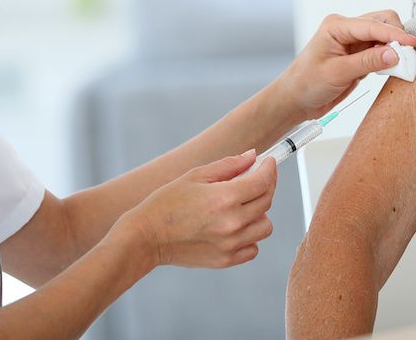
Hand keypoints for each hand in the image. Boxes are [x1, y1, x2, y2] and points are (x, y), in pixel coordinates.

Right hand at [125, 150, 277, 269]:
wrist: (146, 237)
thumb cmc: (167, 202)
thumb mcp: (196, 175)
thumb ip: (229, 165)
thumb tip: (253, 156)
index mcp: (224, 198)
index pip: (263, 181)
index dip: (269, 169)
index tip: (269, 162)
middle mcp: (232, 222)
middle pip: (267, 201)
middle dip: (265, 186)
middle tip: (254, 179)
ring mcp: (230, 244)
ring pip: (265, 226)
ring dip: (259, 213)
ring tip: (241, 206)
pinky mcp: (225, 260)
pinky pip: (253, 248)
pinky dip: (249, 237)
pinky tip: (235, 227)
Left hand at [276, 11, 415, 120]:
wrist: (296, 100)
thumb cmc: (307, 83)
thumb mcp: (337, 73)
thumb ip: (367, 62)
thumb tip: (395, 53)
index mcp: (337, 26)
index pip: (372, 25)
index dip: (394, 34)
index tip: (413, 43)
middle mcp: (347, 29)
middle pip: (382, 22)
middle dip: (397, 36)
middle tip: (408, 56)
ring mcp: (354, 41)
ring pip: (384, 35)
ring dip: (395, 47)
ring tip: (404, 63)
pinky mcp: (360, 55)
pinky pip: (382, 50)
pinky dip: (391, 57)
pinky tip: (395, 68)